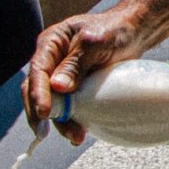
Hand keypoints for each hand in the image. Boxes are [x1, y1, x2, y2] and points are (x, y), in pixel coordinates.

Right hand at [25, 10, 141, 141]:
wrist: (132, 34)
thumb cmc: (113, 31)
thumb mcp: (95, 44)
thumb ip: (75, 63)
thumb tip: (57, 87)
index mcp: (51, 44)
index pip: (37, 70)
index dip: (38, 93)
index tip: (44, 112)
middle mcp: (51, 61)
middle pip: (36, 90)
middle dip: (40, 113)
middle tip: (44, 133)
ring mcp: (61, 75)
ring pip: (51, 102)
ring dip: (59, 121)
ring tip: (75, 137)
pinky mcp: (74, 88)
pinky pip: (67, 106)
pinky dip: (70, 120)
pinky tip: (78, 132)